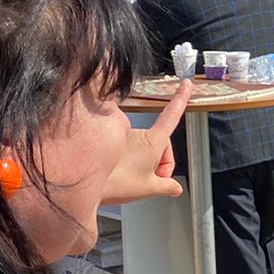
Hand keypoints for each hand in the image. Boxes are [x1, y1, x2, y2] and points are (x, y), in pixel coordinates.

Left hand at [100, 82, 190, 203]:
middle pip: (161, 145)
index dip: (181, 99)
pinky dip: (133, 162)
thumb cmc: (115, 183)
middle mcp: (138, 135)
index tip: (186, 85)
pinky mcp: (114, 144)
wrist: (87, 186)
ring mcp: (125, 138)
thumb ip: (166, 186)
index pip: (172, 116)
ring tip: (137, 181)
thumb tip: (176, 188)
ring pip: (145, 149)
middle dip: (162, 163)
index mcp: (152, 142)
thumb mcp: (149, 188)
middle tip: (156, 180)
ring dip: (147, 164)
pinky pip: (131, 150)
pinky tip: (126, 176)